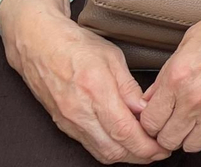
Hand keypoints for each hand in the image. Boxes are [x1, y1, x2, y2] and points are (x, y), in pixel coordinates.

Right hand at [2, 5, 169, 163]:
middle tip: (158, 151)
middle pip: (114, 149)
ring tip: (144, 149)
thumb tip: (145, 109)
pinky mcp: (63, 125)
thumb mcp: (113, 57)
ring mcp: (69, 121)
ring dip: (125, 155)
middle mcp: (80, 112)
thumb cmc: (76, 45)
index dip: (146, 145)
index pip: (124, 131)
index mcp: (96, 91)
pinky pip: (89, 145)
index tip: (161, 147)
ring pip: (101, 152)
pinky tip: (122, 142)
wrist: (39, 46)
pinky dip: (109, 149)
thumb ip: (129, 87)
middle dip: (140, 155)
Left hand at [138, 0, 200, 152]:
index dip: (149, 121)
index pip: (150, 121)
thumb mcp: (186, 43)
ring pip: (192, 145)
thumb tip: (151, 97)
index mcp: (177, 78)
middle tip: (171, 122)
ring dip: (188, 136)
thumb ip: (165, 75)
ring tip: (192, 121)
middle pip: (168, 140)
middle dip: (165, 132)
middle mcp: (195, 99)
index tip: (155, 117)